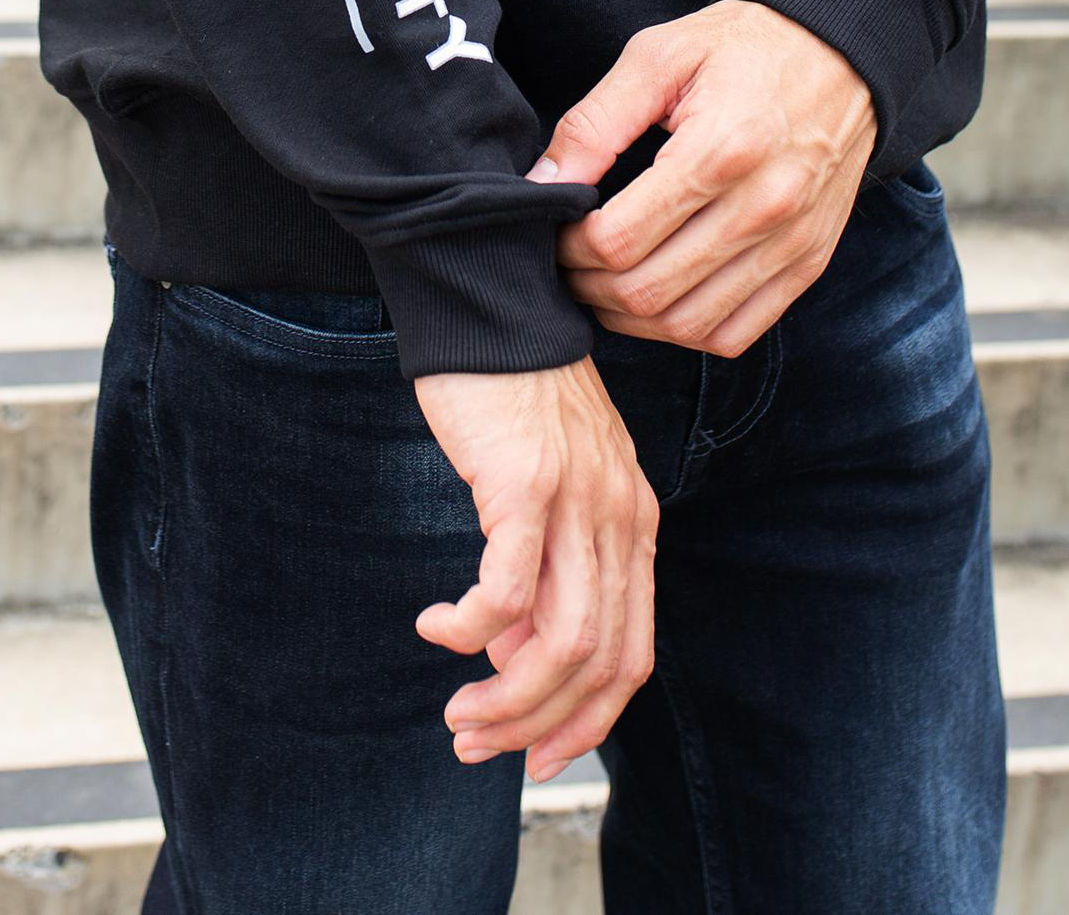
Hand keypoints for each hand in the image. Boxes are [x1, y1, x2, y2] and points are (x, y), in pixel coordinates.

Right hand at [413, 359, 657, 781]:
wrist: (491, 312)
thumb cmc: (511, 402)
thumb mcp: (550, 489)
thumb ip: (548, 570)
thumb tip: (513, 657)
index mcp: (632, 523)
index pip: (630, 656)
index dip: (586, 722)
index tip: (534, 757)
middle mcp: (618, 518)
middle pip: (598, 663)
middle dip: (536, 724)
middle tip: (475, 741)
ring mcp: (578, 501)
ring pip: (561, 642)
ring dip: (505, 696)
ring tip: (455, 710)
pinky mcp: (526, 484)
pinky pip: (506, 590)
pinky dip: (470, 629)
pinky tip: (436, 626)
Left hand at [538, 1, 876, 355]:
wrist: (841, 51)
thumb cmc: (742, 46)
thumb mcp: (658, 56)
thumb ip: (594, 123)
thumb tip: (543, 183)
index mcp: (720, 149)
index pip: (620, 239)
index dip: (570, 247)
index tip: (559, 227)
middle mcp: (763, 206)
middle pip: (648, 291)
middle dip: (589, 287)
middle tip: (569, 262)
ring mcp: (791, 242)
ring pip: (688, 325)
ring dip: (629, 318)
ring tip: (604, 284)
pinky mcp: (809, 261)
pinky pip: (737, 334)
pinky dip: (685, 331)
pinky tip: (660, 299)